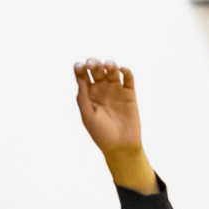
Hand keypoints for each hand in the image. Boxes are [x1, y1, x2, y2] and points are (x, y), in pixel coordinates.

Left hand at [74, 59, 156, 192]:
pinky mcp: (129, 94)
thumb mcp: (87, 116)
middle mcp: (101, 90)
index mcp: (88, 94)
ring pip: (112, 71)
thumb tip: (80, 79)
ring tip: (108, 65)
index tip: (79, 66)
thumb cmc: (100, 133)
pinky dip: (126, 71)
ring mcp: (115, 90)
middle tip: (93, 64)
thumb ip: (83, 98)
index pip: (83, 76)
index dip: (80, 68)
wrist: (121, 146)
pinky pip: (128, 78)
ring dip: (110, 64)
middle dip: (94, 63)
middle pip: (97, 70)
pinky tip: (122, 69)